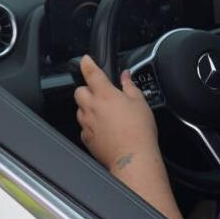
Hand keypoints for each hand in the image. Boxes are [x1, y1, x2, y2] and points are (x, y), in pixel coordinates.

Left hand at [74, 55, 181, 218]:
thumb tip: (125, 76)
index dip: (86, 63)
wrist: (133, 158)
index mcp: (105, 94)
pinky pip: (84, 127)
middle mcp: (92, 107)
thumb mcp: (140, 102)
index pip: (90, 72)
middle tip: (100, 94)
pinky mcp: (87, 138)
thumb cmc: (139, 131)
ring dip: (88, 108)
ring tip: (105, 114)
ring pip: (80, 110)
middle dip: (87, 90)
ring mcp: (87, 124)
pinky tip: (104, 129)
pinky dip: (90, 125)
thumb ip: (130, 86)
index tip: (85, 60)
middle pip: (79, 91)